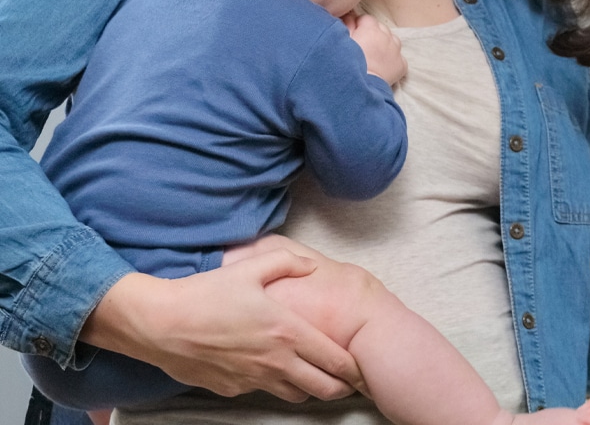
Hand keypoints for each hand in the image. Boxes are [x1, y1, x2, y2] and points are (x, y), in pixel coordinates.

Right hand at [81, 249, 365, 401]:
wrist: (159, 324)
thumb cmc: (207, 293)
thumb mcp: (251, 267)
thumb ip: (288, 262)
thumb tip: (313, 266)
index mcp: (287, 332)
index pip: (333, 359)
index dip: (353, 367)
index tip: (362, 367)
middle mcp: (275, 361)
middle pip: (321, 387)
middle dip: (339, 386)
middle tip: (347, 381)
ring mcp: (253, 379)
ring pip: (295, 395)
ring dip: (308, 388)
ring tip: (313, 376)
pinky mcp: (232, 389)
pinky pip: (262, 392)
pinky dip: (274, 385)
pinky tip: (270, 370)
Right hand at [344, 12, 405, 85]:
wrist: (358, 86)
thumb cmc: (346, 63)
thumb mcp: (341, 40)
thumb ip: (346, 25)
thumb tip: (349, 16)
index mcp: (371, 29)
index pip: (366, 19)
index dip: (359, 26)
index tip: (354, 34)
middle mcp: (387, 36)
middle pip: (381, 29)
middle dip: (373, 34)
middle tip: (363, 47)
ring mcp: (396, 51)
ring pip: (392, 41)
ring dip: (385, 45)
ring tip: (374, 56)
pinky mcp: (401, 65)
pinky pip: (399, 58)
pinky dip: (393, 60)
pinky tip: (383, 67)